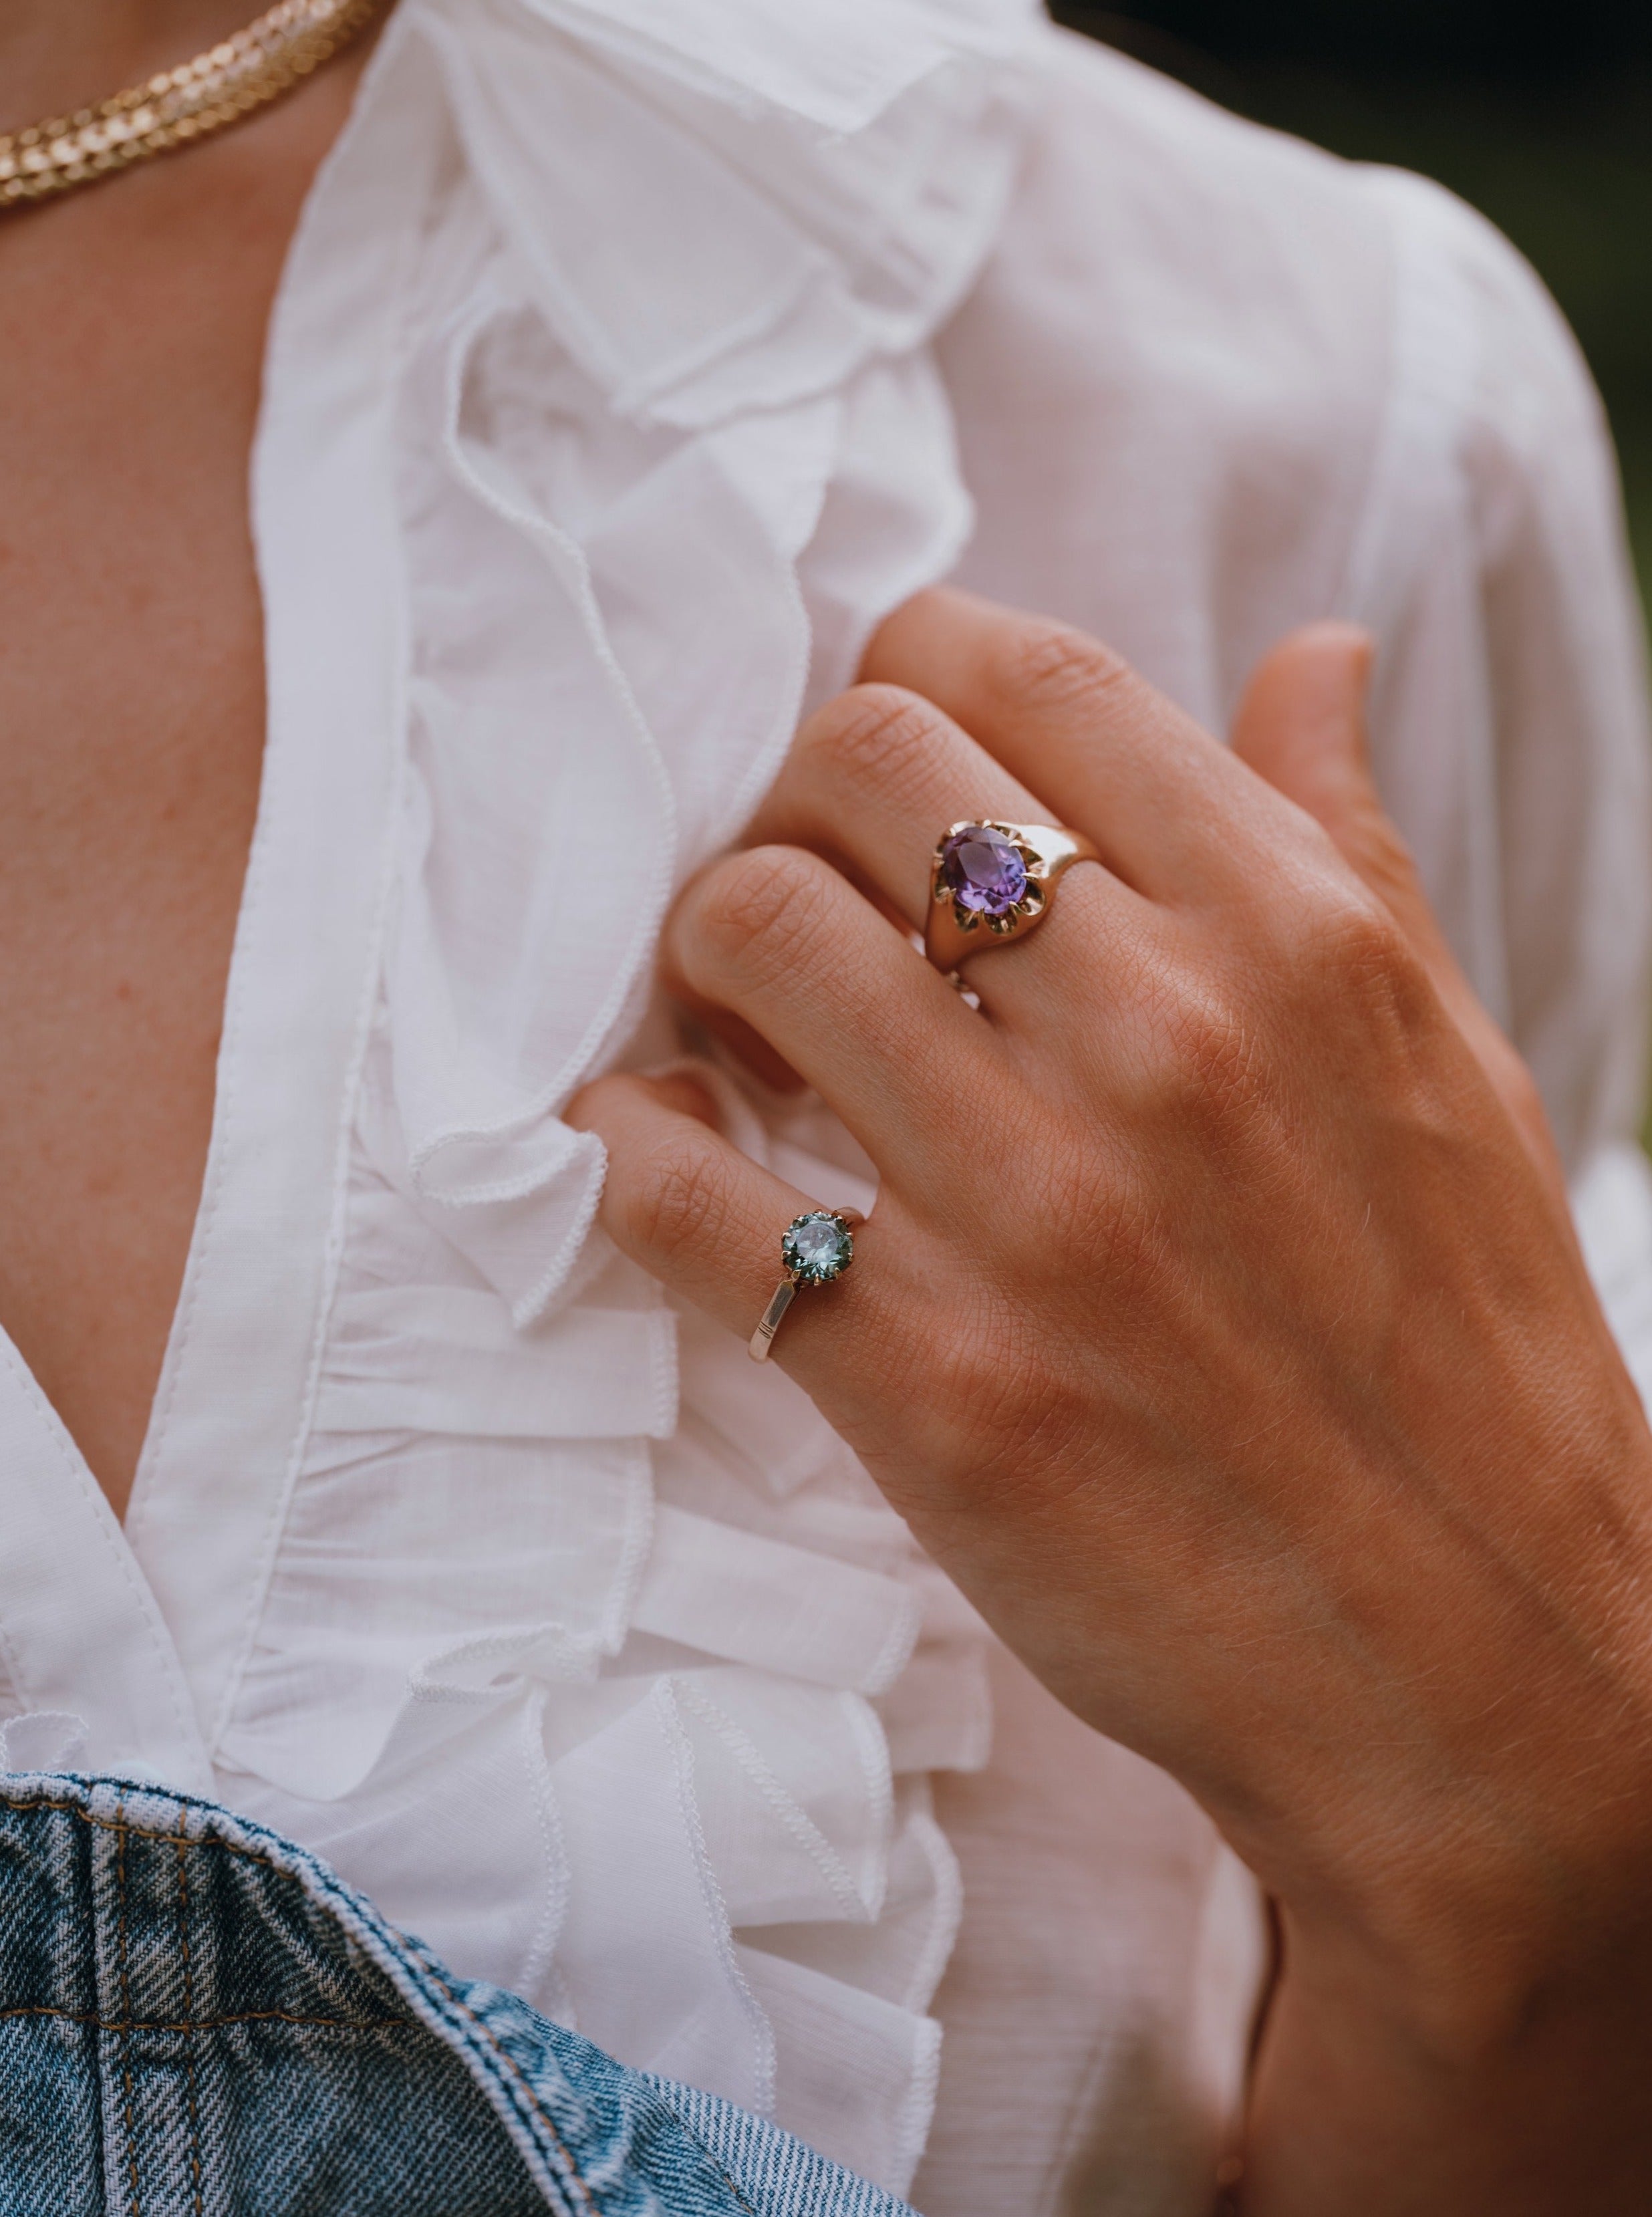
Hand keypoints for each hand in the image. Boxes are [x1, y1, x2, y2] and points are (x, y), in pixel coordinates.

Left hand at [571, 590, 1651, 2211]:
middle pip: (854, 764)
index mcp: (1300, 940)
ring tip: (736, 1030)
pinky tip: (664, 1150)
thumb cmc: (1467, 1358)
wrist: (1478, 1673)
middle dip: (788, 804)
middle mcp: (1166, 1040)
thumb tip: (1312, 652)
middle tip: (800, 901)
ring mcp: (1036, 1210)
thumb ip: (1351, 845)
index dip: (905, 672)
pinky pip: (679, 1186)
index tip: (882, 766)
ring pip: (752, 933)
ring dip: (701, 958)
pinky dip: (624, 1141)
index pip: (1022, 671)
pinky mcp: (930, 1379)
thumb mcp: (1455, 1067)